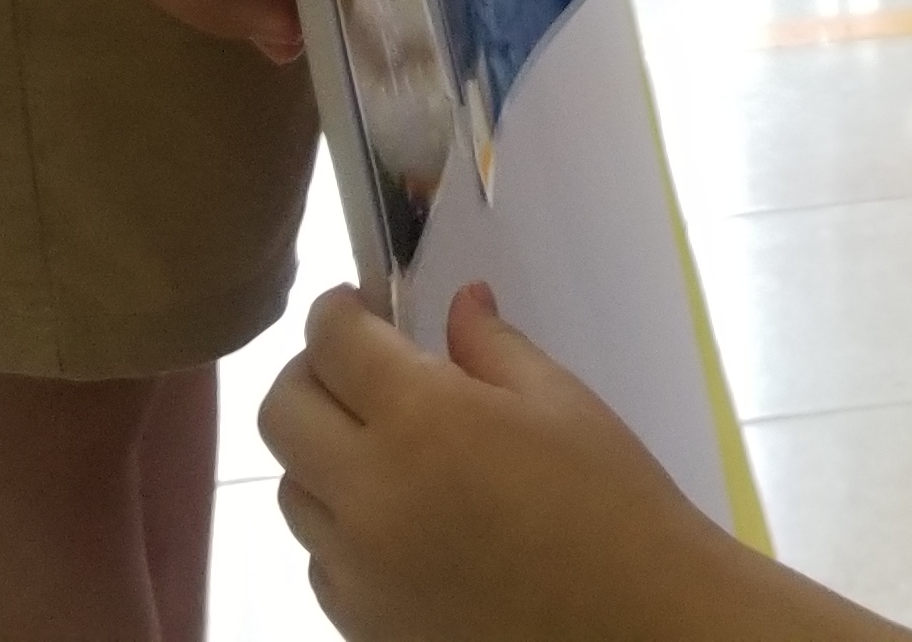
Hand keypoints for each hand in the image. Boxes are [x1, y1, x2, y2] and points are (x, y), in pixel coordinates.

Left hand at [264, 283, 751, 641]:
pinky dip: (341, 525)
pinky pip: (318, 555)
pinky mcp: (358, 620)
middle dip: (311, 373)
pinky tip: (400, 517)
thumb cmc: (610, 503)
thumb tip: (460, 303)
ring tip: (384, 447)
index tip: (356, 305)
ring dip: (322, 452)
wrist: (631, 623)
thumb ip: (492, 346)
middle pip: (281, 413)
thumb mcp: (561, 403)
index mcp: (421, 419)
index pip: (333, 343)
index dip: (337, 311)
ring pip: (291, 487)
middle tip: (358, 366)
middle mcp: (367, 492)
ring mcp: (354, 565)